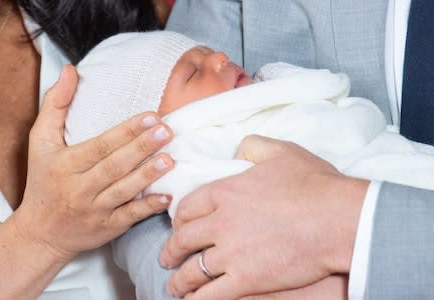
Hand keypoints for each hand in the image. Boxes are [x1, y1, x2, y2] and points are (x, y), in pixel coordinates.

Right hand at [13, 65, 174, 260]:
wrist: (40, 233)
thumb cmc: (43, 180)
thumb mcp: (39, 142)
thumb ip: (55, 105)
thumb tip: (71, 70)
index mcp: (65, 164)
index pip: (100, 146)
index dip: (126, 131)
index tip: (150, 116)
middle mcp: (80, 188)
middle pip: (114, 166)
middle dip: (142, 148)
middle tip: (167, 131)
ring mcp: (95, 210)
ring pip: (124, 191)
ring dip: (148, 175)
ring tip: (170, 159)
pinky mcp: (107, 228)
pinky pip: (129, 217)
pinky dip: (148, 207)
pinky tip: (167, 196)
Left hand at [160, 135, 367, 298]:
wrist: (338, 218)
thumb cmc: (313, 184)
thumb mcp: (281, 151)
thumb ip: (253, 146)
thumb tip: (239, 150)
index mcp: (225, 192)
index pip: (187, 207)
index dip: (178, 220)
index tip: (177, 227)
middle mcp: (221, 222)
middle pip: (183, 239)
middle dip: (171, 251)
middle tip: (168, 257)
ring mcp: (232, 253)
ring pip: (193, 271)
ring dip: (180, 280)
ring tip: (176, 285)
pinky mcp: (247, 279)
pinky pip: (211, 295)